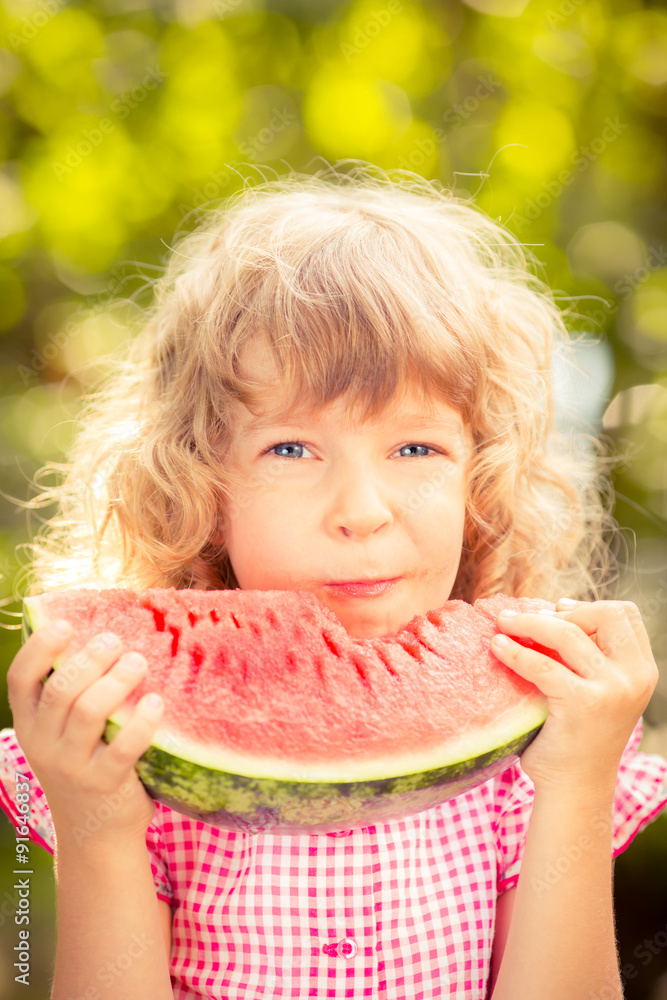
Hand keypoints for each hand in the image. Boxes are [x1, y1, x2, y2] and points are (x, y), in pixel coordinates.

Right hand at [7, 621, 163, 849]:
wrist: (95, 835)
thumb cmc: (85, 766)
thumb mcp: (63, 734)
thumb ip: (72, 696)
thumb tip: (104, 637)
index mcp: (29, 725)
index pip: (20, 680)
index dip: (39, 648)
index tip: (65, 624)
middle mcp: (43, 745)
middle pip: (60, 690)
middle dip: (90, 659)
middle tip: (116, 640)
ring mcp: (71, 768)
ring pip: (89, 712)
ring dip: (117, 681)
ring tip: (139, 662)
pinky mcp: (103, 785)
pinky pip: (123, 748)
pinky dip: (141, 722)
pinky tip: (156, 703)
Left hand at [491, 598, 658, 794]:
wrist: (575, 789)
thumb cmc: (577, 736)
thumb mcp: (596, 689)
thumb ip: (588, 655)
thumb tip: (552, 609)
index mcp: (641, 670)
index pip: (624, 614)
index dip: (587, 607)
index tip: (556, 612)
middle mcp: (633, 677)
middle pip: (603, 613)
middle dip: (561, 612)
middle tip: (525, 619)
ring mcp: (612, 690)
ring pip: (566, 633)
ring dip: (529, 622)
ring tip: (502, 623)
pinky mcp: (582, 704)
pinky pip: (541, 665)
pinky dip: (515, 651)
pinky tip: (497, 646)